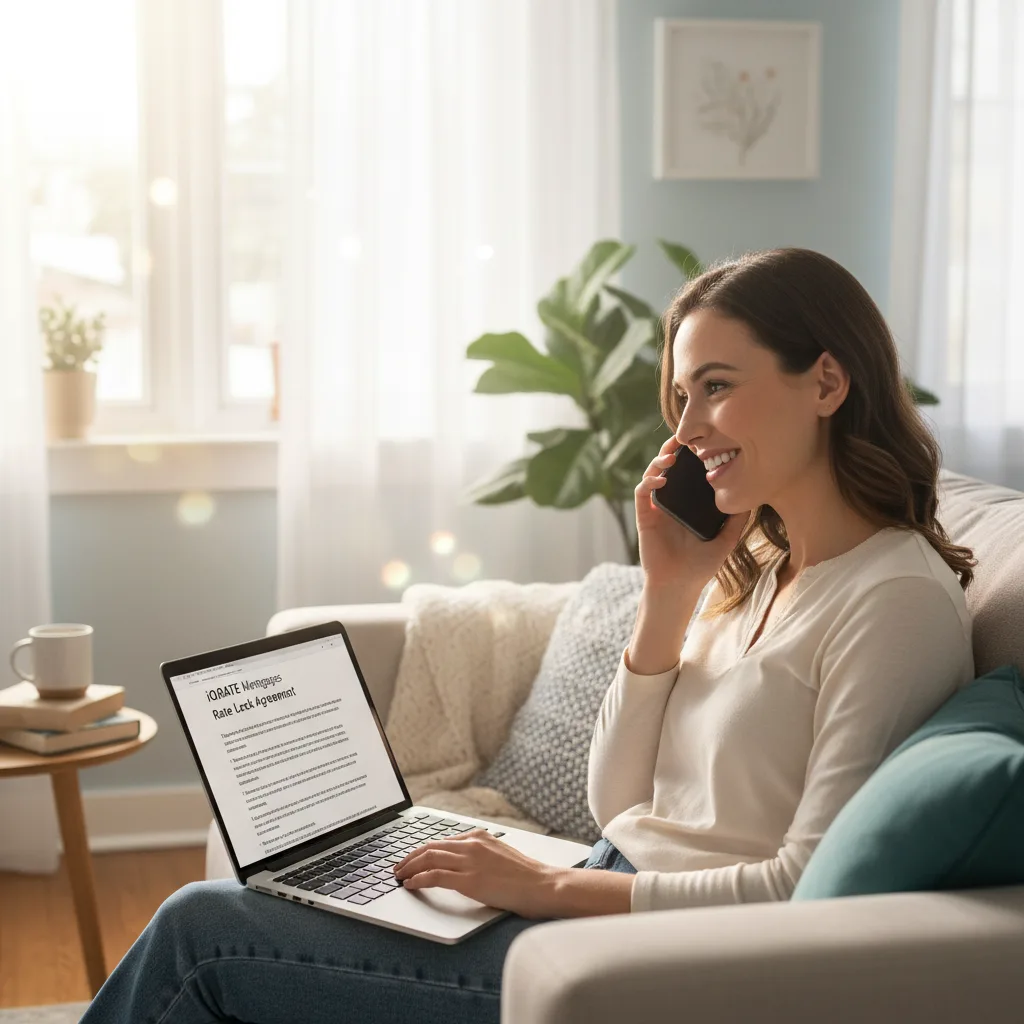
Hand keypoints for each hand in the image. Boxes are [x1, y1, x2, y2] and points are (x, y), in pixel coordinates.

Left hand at [393, 828, 560, 919]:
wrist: (542, 885)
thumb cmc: (525, 876)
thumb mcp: (500, 855)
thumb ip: (480, 854)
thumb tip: (461, 863)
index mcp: (479, 836)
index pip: (442, 840)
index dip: (422, 850)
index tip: (411, 858)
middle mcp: (472, 844)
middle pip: (431, 846)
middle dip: (410, 857)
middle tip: (398, 867)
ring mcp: (470, 860)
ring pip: (429, 858)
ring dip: (409, 867)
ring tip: (399, 876)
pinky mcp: (470, 880)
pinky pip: (435, 876)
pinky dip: (418, 879)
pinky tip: (410, 884)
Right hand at [635, 436, 748, 590]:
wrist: (680, 585)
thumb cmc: (701, 565)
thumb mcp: (726, 539)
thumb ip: (738, 520)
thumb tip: (754, 498)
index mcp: (688, 503)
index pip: (688, 472)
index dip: (692, 455)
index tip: (704, 442)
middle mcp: (671, 501)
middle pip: (668, 467)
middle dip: (672, 449)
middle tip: (683, 438)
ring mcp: (656, 508)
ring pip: (652, 474)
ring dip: (659, 461)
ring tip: (672, 456)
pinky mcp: (645, 517)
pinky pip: (642, 493)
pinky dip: (649, 482)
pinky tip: (661, 479)